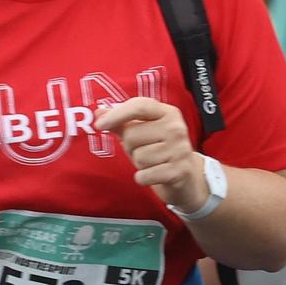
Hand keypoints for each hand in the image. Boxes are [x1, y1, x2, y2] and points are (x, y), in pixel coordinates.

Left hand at [97, 97, 205, 211]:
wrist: (187, 177)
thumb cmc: (159, 151)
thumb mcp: (143, 133)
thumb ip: (122, 122)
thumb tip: (99, 112)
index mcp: (167, 113)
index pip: (139, 106)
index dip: (117, 114)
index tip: (99, 124)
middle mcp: (176, 128)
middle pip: (132, 135)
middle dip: (131, 147)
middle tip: (145, 150)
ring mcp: (179, 149)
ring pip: (138, 157)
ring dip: (139, 164)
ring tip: (153, 162)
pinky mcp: (178, 171)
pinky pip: (144, 175)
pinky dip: (143, 178)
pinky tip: (154, 175)